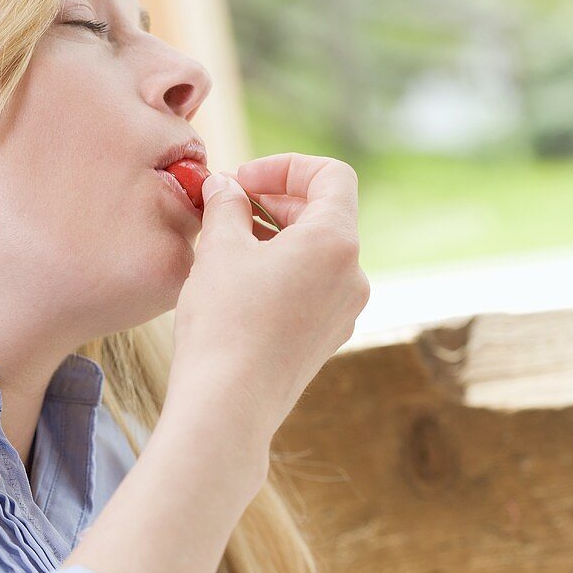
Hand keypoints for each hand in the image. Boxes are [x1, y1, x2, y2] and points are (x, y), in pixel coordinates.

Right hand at [169, 153, 368, 443]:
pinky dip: (284, 273)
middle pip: (325, 214)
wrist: (229, 405)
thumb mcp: (219, 249)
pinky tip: (241, 285)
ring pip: (317, 255)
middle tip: (229, 206)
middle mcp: (353, 276)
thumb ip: (226, 205)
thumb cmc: (225, 324)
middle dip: (276, 201)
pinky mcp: (327, 339)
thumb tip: (225, 186)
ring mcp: (344, 312)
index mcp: (337, 242)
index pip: (331, 176)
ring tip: (228, 245)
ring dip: (277, 238)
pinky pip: (313, 289)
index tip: (242, 181)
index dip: (285, 167)